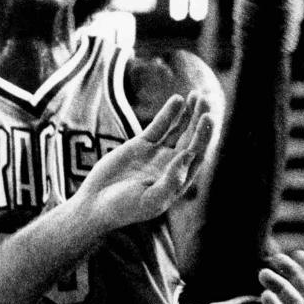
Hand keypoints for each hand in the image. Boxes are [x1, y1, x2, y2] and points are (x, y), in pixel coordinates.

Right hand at [77, 92, 214, 232]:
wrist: (95, 204)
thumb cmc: (125, 208)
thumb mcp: (152, 200)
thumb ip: (171, 180)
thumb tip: (189, 155)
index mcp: (178, 180)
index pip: (197, 154)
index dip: (204, 136)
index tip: (207, 118)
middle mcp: (171, 165)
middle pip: (191, 139)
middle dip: (199, 120)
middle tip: (205, 100)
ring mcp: (157, 154)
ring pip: (178, 130)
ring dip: (188, 114)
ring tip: (195, 95)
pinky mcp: (141, 145)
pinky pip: (159, 126)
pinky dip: (168, 113)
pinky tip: (177, 100)